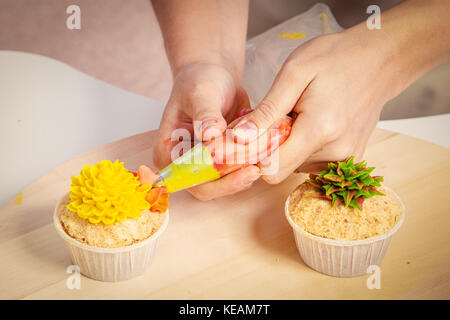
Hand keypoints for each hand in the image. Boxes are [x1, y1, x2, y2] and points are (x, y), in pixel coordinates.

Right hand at [153, 62, 260, 199]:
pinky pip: (238, 171)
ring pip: (225, 181)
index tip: (235, 169)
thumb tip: (210, 134)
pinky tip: (266, 153)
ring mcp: (205, 164)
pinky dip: (252, 164)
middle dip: (233, 180)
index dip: (210, 179)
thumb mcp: (200, 94)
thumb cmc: (199, 81)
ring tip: (264, 158)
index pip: (187, 178)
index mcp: (167, 152)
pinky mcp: (223, 161)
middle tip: (255, 169)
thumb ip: (205, 114)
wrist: (215, 75)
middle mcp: (184, 163)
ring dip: (245, 173)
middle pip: (208, 186)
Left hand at [231, 30, 399, 182]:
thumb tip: (240, 139)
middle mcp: (335, 152)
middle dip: (271, 147)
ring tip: (299, 116)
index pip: (272, 170)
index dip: (254, 156)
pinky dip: (304, 147)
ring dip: (289, 146)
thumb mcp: (293, 73)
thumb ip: (267, 110)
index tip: (251, 137)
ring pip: (297, 165)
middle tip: (279, 117)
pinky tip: (311, 124)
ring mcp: (346, 158)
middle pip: (283, 168)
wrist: (379, 59)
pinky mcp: (350, 158)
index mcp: (319, 130)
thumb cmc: (335, 59)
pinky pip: (312, 162)